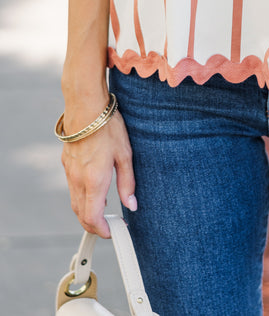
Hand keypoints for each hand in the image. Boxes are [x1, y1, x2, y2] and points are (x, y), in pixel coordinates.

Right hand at [61, 102, 135, 237]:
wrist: (85, 106)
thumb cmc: (108, 127)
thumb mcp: (125, 154)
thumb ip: (127, 182)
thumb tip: (131, 205)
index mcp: (94, 181)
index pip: (93, 218)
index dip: (102, 230)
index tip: (113, 232)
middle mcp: (78, 180)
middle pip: (81, 214)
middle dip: (94, 226)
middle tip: (109, 226)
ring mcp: (70, 172)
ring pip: (75, 202)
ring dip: (87, 212)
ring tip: (104, 210)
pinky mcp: (66, 163)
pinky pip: (72, 187)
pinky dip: (82, 197)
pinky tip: (94, 189)